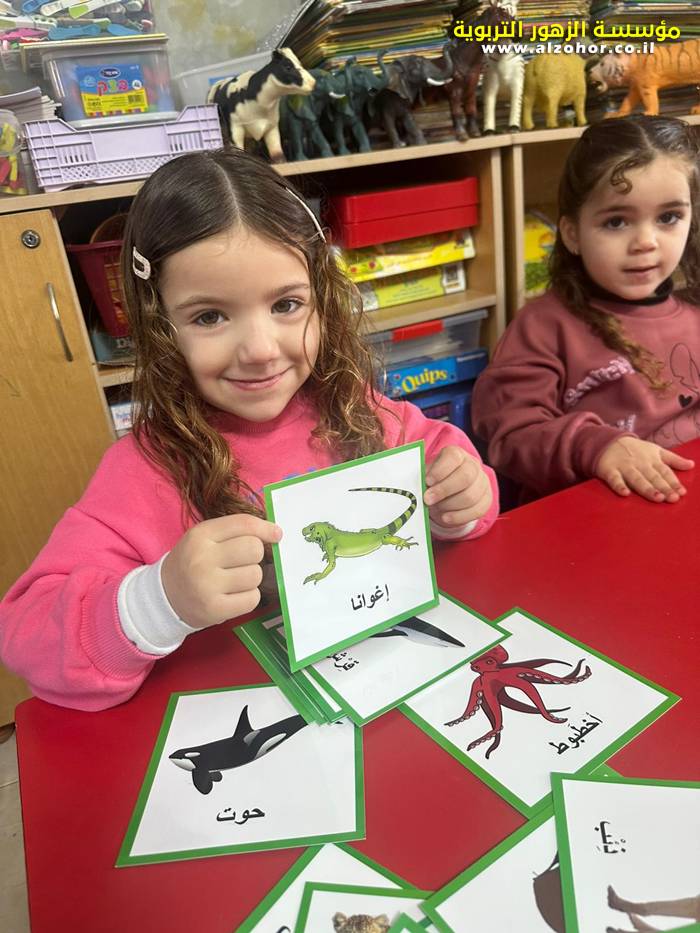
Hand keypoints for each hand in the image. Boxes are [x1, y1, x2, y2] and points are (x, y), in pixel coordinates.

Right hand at [161, 514, 281, 628]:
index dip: (266, 528)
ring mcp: (207, 586)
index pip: (243, 524)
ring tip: (235, 580)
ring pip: (255, 575)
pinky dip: (249, 597)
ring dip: (252, 578)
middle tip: (244, 562)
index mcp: (200, 535)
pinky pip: (252, 599)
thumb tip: (276, 533)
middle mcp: (202, 558)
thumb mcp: (205, 538)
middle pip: (254, 549)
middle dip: (256, 555)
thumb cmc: (193, 562)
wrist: (164, 596)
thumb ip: (236, 531)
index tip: (276, 535)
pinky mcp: (215, 610)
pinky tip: (234, 595)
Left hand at [424, 445, 492, 527]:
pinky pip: (477, 511)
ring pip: (470, 496)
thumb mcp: (427, 473)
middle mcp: (473, 466)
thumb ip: (423, 477)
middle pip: (465, 477)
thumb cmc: (435, 479)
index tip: (427, 481)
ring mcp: (482, 483)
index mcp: (457, 454)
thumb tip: (419, 486)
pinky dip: (458, 517)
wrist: (448, 491)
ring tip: (435, 508)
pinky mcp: (486, 500)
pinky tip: (445, 517)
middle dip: (444, 490)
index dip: (440, 470)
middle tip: (428, 500)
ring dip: (449, 505)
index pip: (453, 457)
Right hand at [595, 436, 693, 502]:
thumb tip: (692, 465)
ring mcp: (625, 467)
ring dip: (647, 488)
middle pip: (653, 477)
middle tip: (672, 498)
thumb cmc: (636, 450)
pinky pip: (614, 479)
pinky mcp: (609, 470)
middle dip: (663, 487)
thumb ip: (674, 459)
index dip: (673, 482)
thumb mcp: (656, 451)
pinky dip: (618, 486)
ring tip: (657, 498)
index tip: (681, 492)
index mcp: (652, 460)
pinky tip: (625, 494)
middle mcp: (640, 464)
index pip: (665, 472)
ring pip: (637, 479)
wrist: (609, 441)